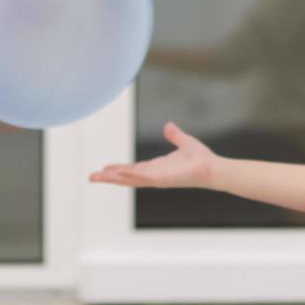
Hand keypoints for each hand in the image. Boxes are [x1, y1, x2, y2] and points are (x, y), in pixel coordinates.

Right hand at [89, 122, 216, 188]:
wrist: (213, 168)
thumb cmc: (201, 159)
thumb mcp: (184, 142)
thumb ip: (174, 135)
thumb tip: (168, 126)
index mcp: (156, 168)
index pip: (132, 169)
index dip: (118, 170)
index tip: (104, 169)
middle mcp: (154, 175)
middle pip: (126, 177)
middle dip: (108, 177)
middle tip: (91, 177)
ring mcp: (156, 178)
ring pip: (129, 179)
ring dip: (113, 178)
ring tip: (96, 177)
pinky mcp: (162, 179)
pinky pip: (142, 177)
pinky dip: (129, 175)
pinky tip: (116, 172)